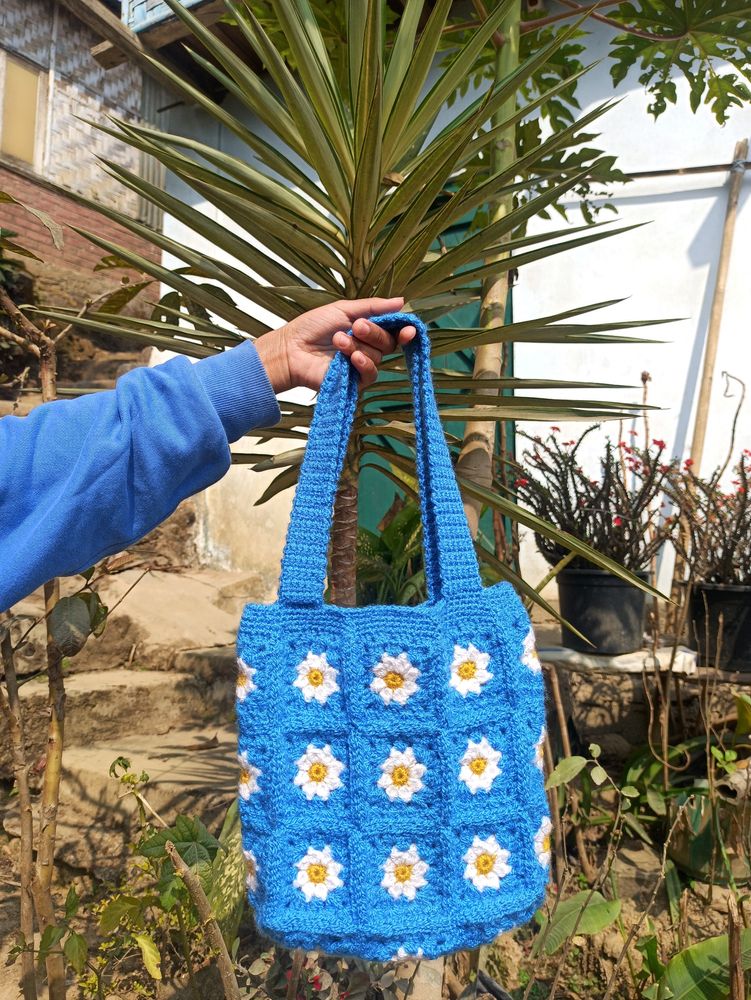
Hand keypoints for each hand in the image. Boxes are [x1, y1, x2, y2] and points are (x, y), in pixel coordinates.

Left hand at [254, 296, 416, 392]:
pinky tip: (351, 357)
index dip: (404, 330)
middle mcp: (368, 348)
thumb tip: (401, 301)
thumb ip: (374, 307)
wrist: (292, 348)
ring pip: (378, 357)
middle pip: (389, 343)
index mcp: (367, 331)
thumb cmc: (312, 327)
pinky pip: (370, 373)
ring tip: (338, 340)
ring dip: (359, 346)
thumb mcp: (344, 309)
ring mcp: (361, 366)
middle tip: (357, 327)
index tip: (408, 329)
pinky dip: (363, 363)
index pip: (393, 331)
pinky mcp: (354, 382)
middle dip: (375, 333)